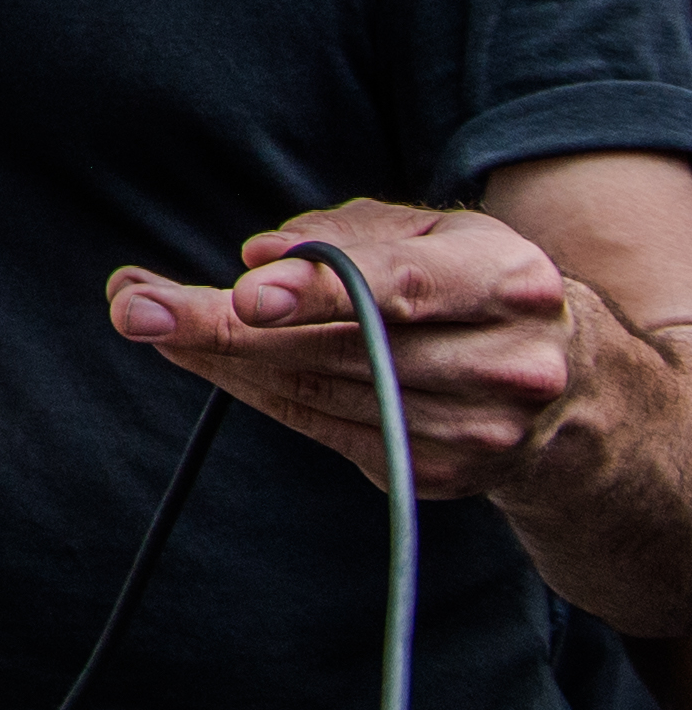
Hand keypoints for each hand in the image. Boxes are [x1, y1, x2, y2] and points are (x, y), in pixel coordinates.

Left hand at [108, 198, 574, 497]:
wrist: (575, 395)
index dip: (319, 289)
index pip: (400, 284)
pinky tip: (206, 357)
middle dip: (224, 325)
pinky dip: (255, 391)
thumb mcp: (433, 234)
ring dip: (219, 357)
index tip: (244, 291)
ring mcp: (476, 431)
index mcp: (508, 280)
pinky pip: (323, 428)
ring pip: (318, 392)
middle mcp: (504, 362)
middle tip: (134, 303)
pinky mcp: (440, 475)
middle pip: (340, 347)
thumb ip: (345, 235)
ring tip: (147, 314)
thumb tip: (257, 259)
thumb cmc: (474, 288)